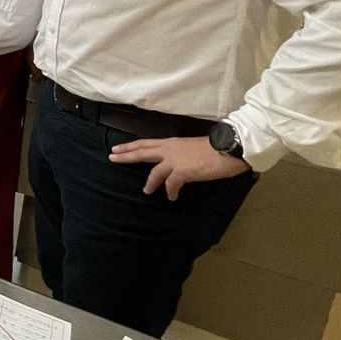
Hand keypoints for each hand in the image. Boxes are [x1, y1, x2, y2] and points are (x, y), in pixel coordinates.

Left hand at [108, 136, 250, 199]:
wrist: (228, 147)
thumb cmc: (216, 147)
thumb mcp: (193, 147)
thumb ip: (182, 154)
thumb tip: (179, 163)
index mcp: (173, 142)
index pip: (147, 143)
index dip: (131, 146)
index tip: (117, 147)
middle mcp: (170, 149)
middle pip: (142, 151)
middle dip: (126, 155)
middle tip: (112, 157)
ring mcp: (175, 160)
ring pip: (154, 171)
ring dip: (149, 182)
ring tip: (146, 191)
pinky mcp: (183, 171)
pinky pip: (171, 184)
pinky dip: (170, 191)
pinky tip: (172, 197)